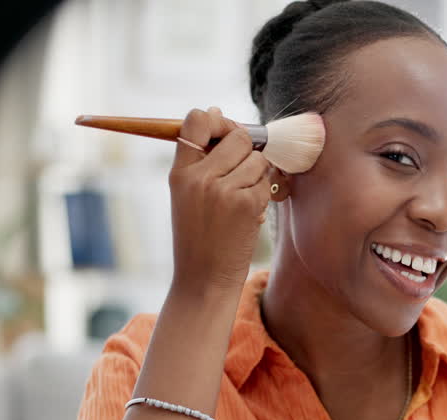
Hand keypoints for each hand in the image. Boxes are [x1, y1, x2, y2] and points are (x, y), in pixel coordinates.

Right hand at [168, 106, 273, 294]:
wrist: (203, 280)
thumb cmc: (198, 237)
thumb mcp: (186, 195)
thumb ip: (200, 157)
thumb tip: (217, 111)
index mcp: (180, 173)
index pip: (195, 120)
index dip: (217, 121)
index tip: (226, 135)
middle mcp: (199, 178)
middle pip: (238, 136)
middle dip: (248, 150)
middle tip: (243, 171)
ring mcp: (223, 191)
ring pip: (258, 159)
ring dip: (258, 176)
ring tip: (242, 198)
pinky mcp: (246, 205)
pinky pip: (266, 182)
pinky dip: (263, 195)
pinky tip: (249, 214)